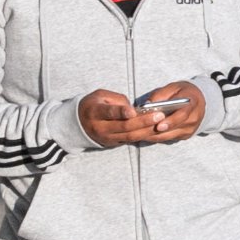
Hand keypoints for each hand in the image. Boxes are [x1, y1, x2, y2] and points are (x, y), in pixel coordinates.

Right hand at [75, 85, 203, 147]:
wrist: (77, 123)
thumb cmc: (93, 104)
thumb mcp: (100, 95)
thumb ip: (116, 100)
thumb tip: (133, 109)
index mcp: (94, 112)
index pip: (109, 112)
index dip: (121, 112)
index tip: (133, 111)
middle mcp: (100, 127)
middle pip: (124, 127)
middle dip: (143, 122)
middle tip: (160, 115)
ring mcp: (106, 138)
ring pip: (129, 136)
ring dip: (147, 130)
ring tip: (161, 122)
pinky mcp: (112, 144)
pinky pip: (130, 141)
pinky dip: (143, 135)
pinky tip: (155, 129)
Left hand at [135, 81, 206, 140]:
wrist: (198, 101)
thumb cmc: (183, 92)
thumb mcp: (173, 87)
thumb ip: (161, 95)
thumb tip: (147, 105)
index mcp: (192, 103)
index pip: (183, 114)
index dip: (171, 121)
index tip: (158, 126)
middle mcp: (194, 117)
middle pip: (174, 128)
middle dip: (156, 130)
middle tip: (140, 131)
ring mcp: (191, 128)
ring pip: (169, 135)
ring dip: (153, 135)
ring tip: (138, 133)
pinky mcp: (186, 135)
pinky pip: (168, 138)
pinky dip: (156, 137)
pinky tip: (145, 134)